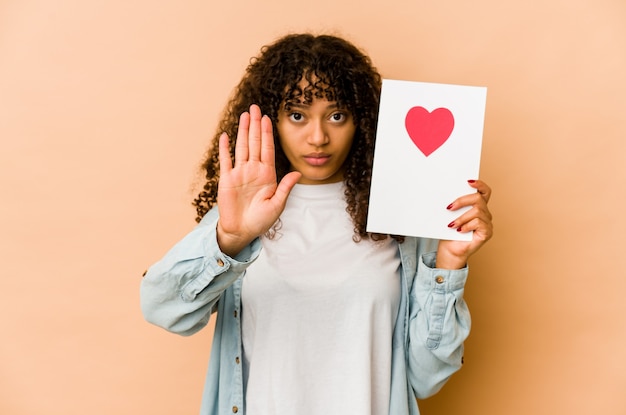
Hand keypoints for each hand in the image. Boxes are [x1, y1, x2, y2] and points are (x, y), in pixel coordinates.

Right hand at [216, 104, 300, 256]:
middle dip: (255, 125)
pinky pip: (226, 160)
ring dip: (242, 131)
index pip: (267, 149)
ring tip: (244, 115)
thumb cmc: (261, 220)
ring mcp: (240, 173)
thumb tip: (298, 173)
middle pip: (254, 143)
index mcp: (267, 174)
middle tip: (255, 108)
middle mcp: (253, 170)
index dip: (267, 133)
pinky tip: (226, 135)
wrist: (242, 231)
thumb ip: (285, 188)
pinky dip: (225, 148)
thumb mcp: (277, 204)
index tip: (267, 119)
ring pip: (242, 147)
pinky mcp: (227, 179)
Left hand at [436, 180, 492, 268]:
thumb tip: (446, 193)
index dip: (479, 184)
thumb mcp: (451, 215)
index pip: (484, 191)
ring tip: (451, 224)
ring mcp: (487, 223)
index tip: (468, 181)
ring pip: (477, 211)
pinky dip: (467, 226)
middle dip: (462, 201)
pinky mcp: (487, 232)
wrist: (450, 249)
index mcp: (478, 206)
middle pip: (478, 199)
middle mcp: (485, 213)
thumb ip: (454, 205)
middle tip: (449, 207)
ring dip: (461, 217)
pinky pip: (478, 223)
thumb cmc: (450, 232)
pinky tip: (459, 230)